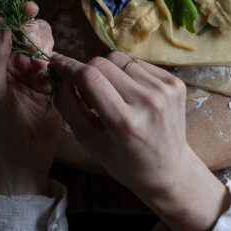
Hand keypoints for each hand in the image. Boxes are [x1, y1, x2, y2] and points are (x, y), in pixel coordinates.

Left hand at [0, 1, 60, 195]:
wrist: (20, 162)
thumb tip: (2, 24)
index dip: (12, 15)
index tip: (28, 8)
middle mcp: (5, 60)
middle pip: (23, 28)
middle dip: (31, 31)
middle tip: (35, 44)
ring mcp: (28, 69)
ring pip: (41, 40)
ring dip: (43, 47)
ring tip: (40, 67)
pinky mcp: (48, 79)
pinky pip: (55, 58)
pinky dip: (54, 62)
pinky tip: (47, 77)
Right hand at [48, 50, 228, 230]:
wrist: (169, 170)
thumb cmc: (124, 162)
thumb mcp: (90, 142)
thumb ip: (69, 107)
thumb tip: (57, 74)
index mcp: (124, 122)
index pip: (89, 77)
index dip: (67, 66)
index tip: (55, 62)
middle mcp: (148, 102)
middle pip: (103, 62)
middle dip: (86, 71)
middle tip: (86, 92)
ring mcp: (165, 90)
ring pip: (120, 59)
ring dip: (109, 73)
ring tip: (113, 97)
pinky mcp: (176, 83)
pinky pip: (139, 63)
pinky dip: (128, 74)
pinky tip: (131, 95)